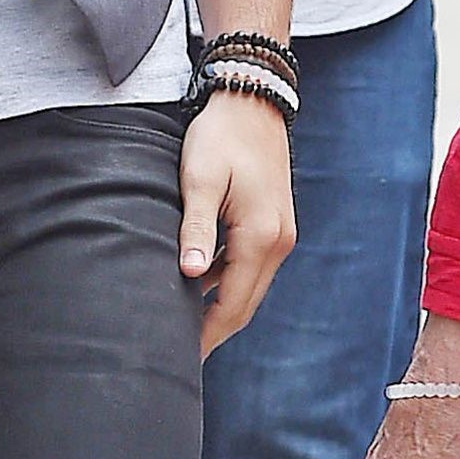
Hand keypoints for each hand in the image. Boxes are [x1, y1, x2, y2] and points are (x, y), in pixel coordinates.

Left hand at [179, 91, 295, 355]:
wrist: (252, 101)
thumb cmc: (219, 136)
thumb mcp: (200, 179)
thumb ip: (196, 228)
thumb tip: (190, 275)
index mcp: (261, 237)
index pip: (233, 305)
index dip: (207, 335)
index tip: (181, 357)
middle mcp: (278, 242)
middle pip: (245, 304)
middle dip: (215, 331)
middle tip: (179, 354)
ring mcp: (280, 234)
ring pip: (248, 287)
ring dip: (220, 308)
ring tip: (182, 326)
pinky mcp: (273, 224)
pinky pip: (249, 267)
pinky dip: (227, 284)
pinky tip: (197, 288)